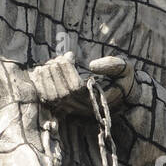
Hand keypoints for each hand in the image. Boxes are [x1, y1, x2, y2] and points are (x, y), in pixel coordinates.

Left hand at [27, 53, 152, 116]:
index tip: (70, 56)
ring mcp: (73, 110)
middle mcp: (83, 108)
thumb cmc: (122, 80)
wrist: (120, 95)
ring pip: (52, 98)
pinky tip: (40, 71)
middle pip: (61, 93)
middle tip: (59, 58)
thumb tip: (92, 65)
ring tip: (51, 63)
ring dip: (47, 77)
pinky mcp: (64, 108)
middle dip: (56, 72)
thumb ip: (112, 66)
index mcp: (97, 100)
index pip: (75, 89)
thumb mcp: (125, 69)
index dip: (68, 70)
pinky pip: (47, 100)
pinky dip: (40, 85)